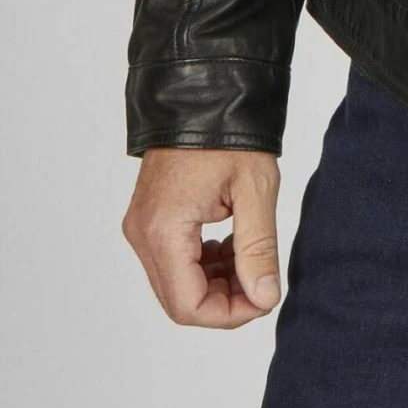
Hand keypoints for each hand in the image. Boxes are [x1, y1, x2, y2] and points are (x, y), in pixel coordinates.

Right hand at [122, 146, 281, 326]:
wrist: (204, 92)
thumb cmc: (230, 134)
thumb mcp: (255, 190)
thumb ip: (258, 249)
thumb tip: (264, 298)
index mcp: (164, 230)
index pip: (188, 306)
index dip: (229, 315)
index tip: (264, 300)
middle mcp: (143, 234)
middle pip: (179, 300)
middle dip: (225, 300)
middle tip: (262, 282)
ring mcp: (142, 225)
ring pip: (176, 282)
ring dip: (216, 282)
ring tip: (251, 257)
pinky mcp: (149, 218)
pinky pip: (173, 260)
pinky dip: (204, 263)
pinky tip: (232, 243)